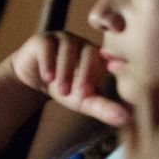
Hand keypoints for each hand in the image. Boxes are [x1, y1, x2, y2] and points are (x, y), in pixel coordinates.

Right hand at [8, 31, 130, 125]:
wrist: (33, 80)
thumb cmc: (65, 88)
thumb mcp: (84, 101)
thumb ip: (104, 108)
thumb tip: (125, 119)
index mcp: (97, 56)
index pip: (109, 55)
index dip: (115, 58)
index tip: (117, 67)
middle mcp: (82, 44)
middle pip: (89, 52)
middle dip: (86, 73)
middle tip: (83, 94)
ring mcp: (62, 39)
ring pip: (67, 48)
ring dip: (66, 70)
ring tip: (62, 91)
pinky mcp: (43, 40)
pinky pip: (47, 47)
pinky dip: (48, 62)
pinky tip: (47, 77)